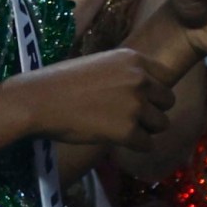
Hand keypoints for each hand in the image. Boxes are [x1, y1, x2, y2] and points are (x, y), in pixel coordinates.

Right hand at [1, 48, 175, 149]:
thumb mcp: (101, 64)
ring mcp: (135, 105)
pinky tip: (118, 142)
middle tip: (132, 118)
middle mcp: (141, 79)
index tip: (142, 99)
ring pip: (162, 124)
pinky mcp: (127, 130)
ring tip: (124, 130)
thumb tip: (142, 89)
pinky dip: (136, 147)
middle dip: (153, 111)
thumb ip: (125, 73)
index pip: (167, 76)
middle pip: (168, 101)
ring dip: (146, 130)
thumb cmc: (60, 82)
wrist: (38, 100)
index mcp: (134, 59)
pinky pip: (147, 144)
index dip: (155, 91)